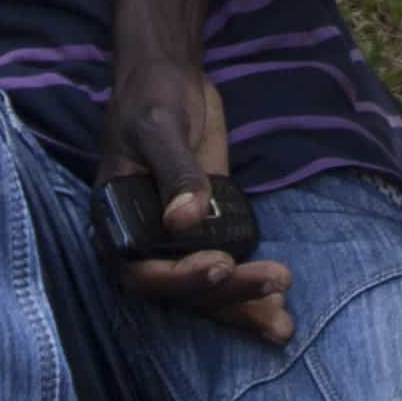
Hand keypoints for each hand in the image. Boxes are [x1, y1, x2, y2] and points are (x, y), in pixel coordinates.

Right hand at [99, 58, 290, 341]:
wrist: (171, 76)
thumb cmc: (151, 95)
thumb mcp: (158, 126)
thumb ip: (175, 173)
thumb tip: (184, 221)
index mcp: (119, 221)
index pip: (142, 272)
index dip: (179, 279)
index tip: (218, 266)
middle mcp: (146, 240)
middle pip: (182, 288)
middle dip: (226, 295)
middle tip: (271, 286)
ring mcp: (179, 236)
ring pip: (207, 287)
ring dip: (242, 306)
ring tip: (282, 324)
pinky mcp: (209, 225)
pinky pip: (227, 263)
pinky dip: (249, 283)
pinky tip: (280, 299)